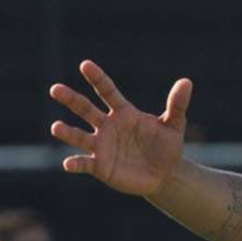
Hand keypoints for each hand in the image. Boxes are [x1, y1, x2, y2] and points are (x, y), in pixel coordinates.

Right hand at [49, 61, 192, 196]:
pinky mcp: (101, 166)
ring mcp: (102, 146)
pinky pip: (85, 163)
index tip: (85, 65)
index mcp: (124, 112)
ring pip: (80, 136)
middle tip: (55, 89)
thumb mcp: (174, 125)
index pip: (107, 91)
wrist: (165, 175)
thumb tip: (186, 82)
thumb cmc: (167, 146)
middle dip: (70, 99)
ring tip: (55, 127)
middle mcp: (108, 126)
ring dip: (67, 132)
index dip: (97, 78)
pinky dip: (76, 163)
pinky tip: (68, 164)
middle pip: (85, 109)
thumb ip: (177, 104)